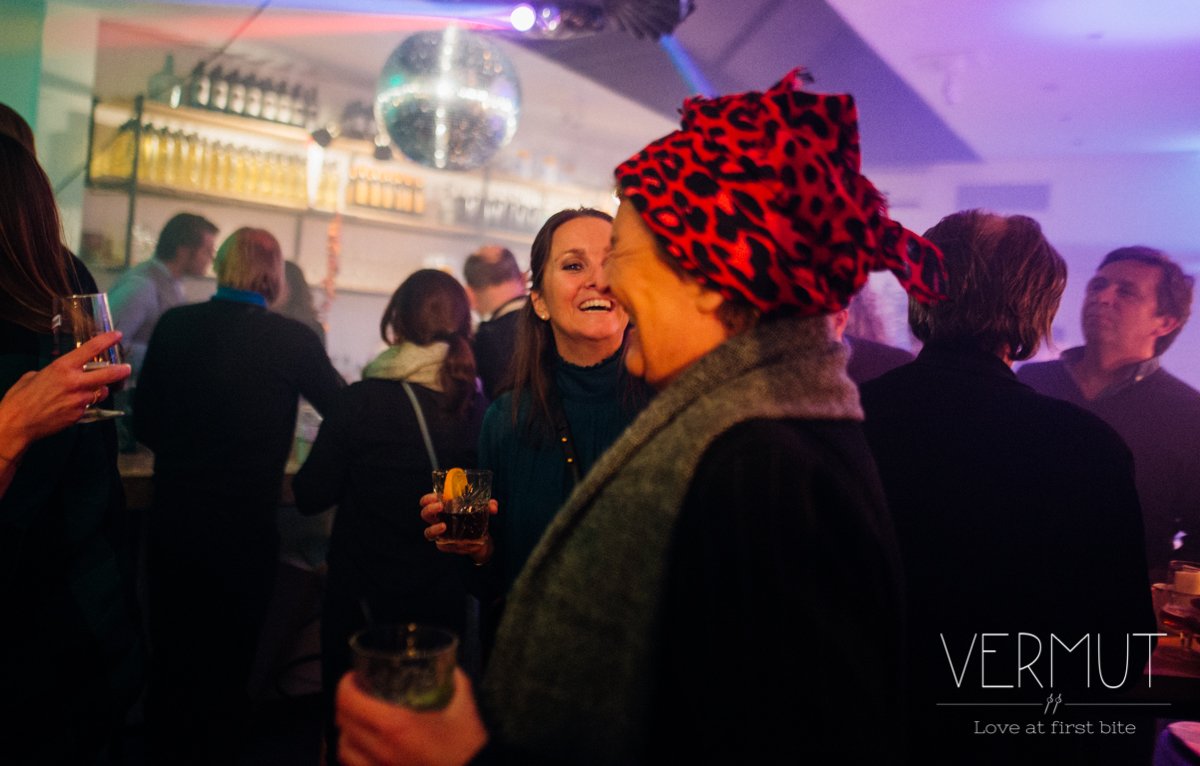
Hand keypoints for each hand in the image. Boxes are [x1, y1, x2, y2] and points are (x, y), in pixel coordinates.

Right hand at [0, 331, 130, 455]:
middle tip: (126, 368)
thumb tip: (61, 373)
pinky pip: (90, 405)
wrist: (17, 423)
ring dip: (101, 390)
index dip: (107, 341)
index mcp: (62, 367)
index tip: (117, 336)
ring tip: (93, 390)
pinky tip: (75, 405)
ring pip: (102, 392)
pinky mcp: (80, 414)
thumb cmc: (20, 397)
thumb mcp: (34, 375)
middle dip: (121, 371)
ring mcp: (80, 399)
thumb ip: (53, 372)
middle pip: (108, 374)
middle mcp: (75, 382)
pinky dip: (87, 403)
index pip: (90, 350)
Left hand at [336, 669, 487, 765]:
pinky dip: (355, 756)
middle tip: (360, 694)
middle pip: (342, 723)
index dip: (345, 684)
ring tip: (361, 723)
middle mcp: (380, 750)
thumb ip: (454, 679)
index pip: (349, 701)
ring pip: (344, 749)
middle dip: (346, 704)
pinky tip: (368, 749)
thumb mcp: (464, 705)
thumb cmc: (467, 746)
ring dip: (348, 732)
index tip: (355, 677)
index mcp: (395, 725)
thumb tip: (446, 665)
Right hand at [420, 493, 497, 564]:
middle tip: (440, 507)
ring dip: (434, 528)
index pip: (428, 501)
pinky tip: (458, 542)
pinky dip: (449, 544)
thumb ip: (489, 505)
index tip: (436, 496)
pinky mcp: (446, 545)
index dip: (428, 498)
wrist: (482, 539)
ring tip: (444, 526)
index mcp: (443, 507)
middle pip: (425, 514)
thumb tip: (493, 506)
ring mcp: (441, 533)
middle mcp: (438, 519)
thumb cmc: (475, 519)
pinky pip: (441, 546)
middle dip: (430, 509)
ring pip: (428, 532)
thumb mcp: (483, 509)